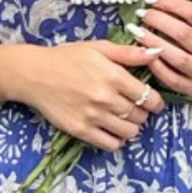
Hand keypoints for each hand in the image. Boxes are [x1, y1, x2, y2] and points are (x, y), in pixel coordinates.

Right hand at [16, 35, 167, 151]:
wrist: (34, 74)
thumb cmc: (67, 57)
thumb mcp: (99, 48)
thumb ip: (128, 53)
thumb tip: (157, 52)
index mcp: (113, 76)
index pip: (148, 97)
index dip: (155, 102)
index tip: (153, 102)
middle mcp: (105, 98)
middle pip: (140, 116)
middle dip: (142, 113)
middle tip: (135, 109)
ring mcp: (93, 116)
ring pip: (129, 132)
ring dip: (132, 127)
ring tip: (124, 120)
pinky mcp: (81, 131)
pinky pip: (111, 144)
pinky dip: (117, 140)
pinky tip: (112, 130)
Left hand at [127, 0, 191, 100]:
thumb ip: (187, 17)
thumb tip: (156, 1)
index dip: (170, 4)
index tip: (151, 0)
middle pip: (183, 34)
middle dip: (158, 21)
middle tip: (141, 15)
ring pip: (177, 57)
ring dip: (153, 42)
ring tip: (136, 32)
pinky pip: (171, 78)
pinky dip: (156, 66)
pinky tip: (143, 54)